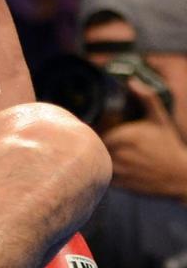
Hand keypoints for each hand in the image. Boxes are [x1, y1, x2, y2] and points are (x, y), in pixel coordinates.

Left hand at [102, 79, 186, 198]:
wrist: (180, 177)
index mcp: (122, 136)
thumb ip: (146, 98)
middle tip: (92, 138)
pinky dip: (102, 171)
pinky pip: (103, 176)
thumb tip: (132, 82)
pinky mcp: (121, 185)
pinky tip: (108, 165)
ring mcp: (119, 171)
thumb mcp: (159, 119)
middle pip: (92, 146)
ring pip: (96, 161)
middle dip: (92, 141)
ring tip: (99, 151)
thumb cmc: (168, 145)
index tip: (92, 125)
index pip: (92, 131)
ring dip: (96, 156)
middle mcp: (118, 154)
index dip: (90, 128)